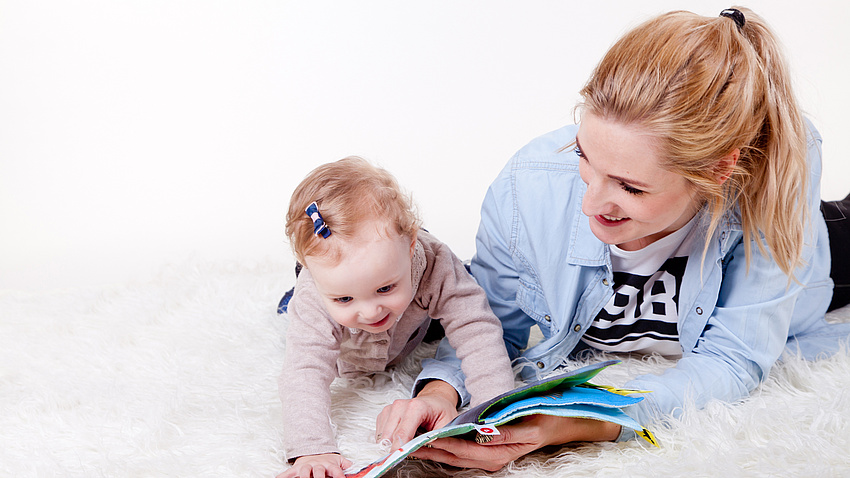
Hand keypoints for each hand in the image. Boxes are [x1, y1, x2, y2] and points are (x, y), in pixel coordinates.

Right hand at [276, 453, 352, 477]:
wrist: (312, 452)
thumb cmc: (327, 461)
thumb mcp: (338, 461)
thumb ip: (347, 465)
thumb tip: (357, 469)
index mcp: (329, 464)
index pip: (336, 471)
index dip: (339, 477)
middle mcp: (318, 465)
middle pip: (318, 472)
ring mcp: (306, 466)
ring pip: (303, 472)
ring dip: (302, 477)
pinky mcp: (296, 469)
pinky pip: (287, 473)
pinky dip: (282, 476)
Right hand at [375, 380, 458, 448]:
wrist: (436, 400)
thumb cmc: (441, 412)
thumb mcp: (446, 426)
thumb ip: (432, 439)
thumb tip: (414, 451)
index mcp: (417, 407)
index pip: (402, 433)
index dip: (399, 448)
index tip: (398, 459)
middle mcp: (400, 405)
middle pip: (389, 436)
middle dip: (397, 448)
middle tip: (409, 452)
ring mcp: (391, 408)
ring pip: (383, 436)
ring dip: (392, 444)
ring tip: (409, 440)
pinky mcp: (385, 413)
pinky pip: (380, 433)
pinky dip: (389, 439)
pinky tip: (401, 436)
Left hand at [410, 415, 620, 470]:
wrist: (559, 423)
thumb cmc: (544, 419)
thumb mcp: (527, 423)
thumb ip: (504, 431)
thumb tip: (483, 432)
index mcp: (499, 454)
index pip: (464, 451)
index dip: (443, 445)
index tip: (425, 438)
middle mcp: (492, 459)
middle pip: (454, 456)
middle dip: (431, 450)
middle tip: (408, 441)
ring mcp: (489, 457)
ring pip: (455, 456)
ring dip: (435, 450)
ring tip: (412, 441)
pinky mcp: (487, 451)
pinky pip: (461, 451)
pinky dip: (445, 446)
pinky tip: (431, 440)